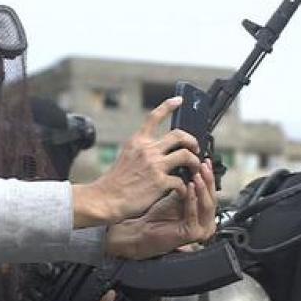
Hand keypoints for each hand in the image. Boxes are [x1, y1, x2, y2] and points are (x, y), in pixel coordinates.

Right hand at [71, 97, 201, 226]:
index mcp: (137, 142)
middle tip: (195, 149)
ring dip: (194, 163)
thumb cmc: (115, 183)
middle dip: (192, 141)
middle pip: (179, 135)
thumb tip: (161, 152)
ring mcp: (155, 165)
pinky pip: (181, 181)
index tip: (179, 100)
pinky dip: (185, 187)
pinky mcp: (160, 182)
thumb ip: (143, 151)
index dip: (168, 106)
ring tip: (194, 170)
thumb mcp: (126, 157)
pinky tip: (182, 191)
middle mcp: (147, 150)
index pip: (154, 117)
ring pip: (186, 155)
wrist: (105, 199)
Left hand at [105, 159, 217, 258]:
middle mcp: (208, 222)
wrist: (142, 230)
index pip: (211, 191)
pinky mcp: (192, 234)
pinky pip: (193, 213)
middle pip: (212, 197)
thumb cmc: (156, 213)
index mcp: (205, 213)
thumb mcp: (175, 194)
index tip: (206, 160)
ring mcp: (202, 229)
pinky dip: (191, 199)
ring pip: (206, 205)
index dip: (208, 175)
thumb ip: (186, 183)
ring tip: (197, 173)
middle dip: (207, 179)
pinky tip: (188, 186)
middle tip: (203, 164)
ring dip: (202, 187)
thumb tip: (194, 161)